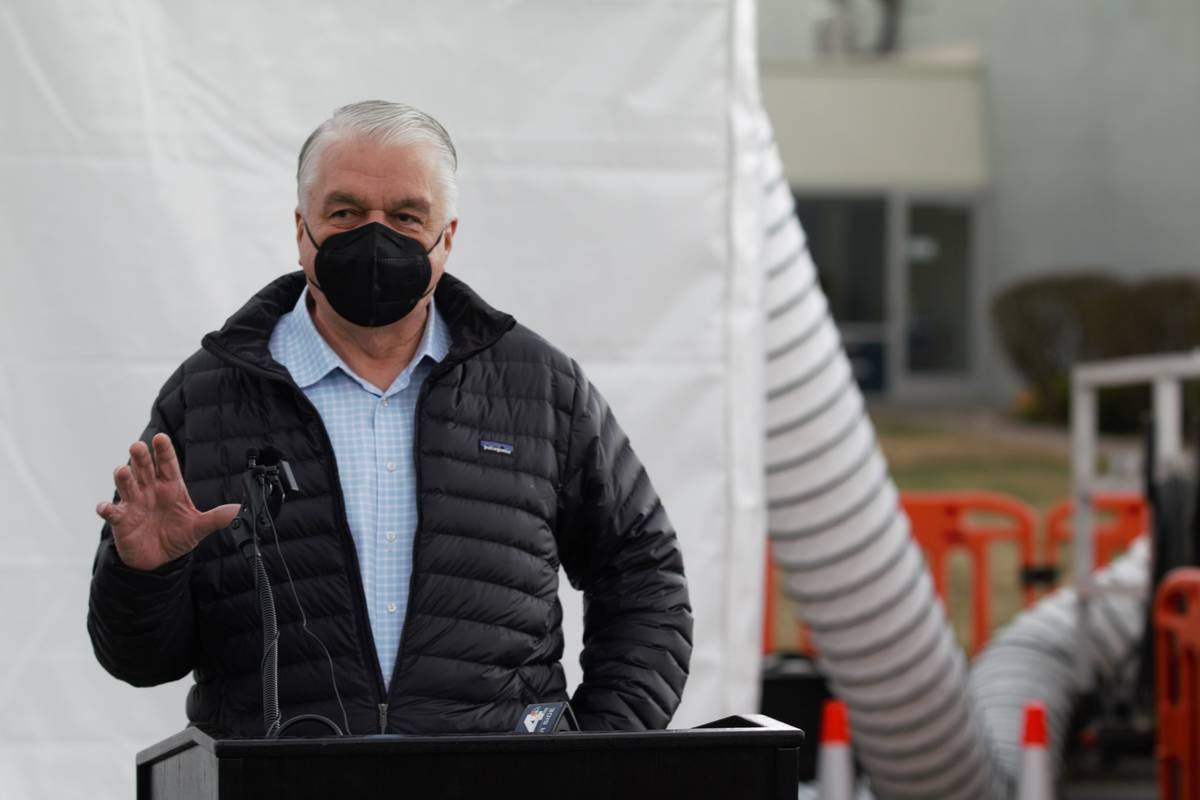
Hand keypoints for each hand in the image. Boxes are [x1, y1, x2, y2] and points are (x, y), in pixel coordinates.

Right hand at [96, 433, 239, 571]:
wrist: (159, 560)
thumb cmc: (177, 536)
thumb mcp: (198, 527)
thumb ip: (216, 518)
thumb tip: (240, 510)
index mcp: (170, 487)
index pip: (167, 465)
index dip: (163, 451)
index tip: (161, 437)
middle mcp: (150, 490)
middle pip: (144, 468)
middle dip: (141, 457)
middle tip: (138, 446)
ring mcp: (134, 504)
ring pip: (126, 484)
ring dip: (123, 477)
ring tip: (122, 470)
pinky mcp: (121, 520)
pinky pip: (111, 512)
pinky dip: (107, 509)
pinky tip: (105, 507)